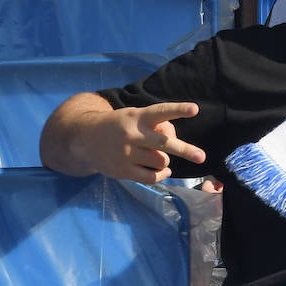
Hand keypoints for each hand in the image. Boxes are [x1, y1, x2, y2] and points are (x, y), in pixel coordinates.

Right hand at [83, 101, 207, 184]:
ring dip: (166, 160)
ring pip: (160, 161)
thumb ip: (153, 126)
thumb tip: (174, 144)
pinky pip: (151, 177)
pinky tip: (163, 170)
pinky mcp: (122, 170)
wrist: (84, 138)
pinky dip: (162, 174)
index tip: (195, 109)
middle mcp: (132, 134)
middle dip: (185, 149)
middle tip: (201, 156)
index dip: (178, 110)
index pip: (160, 112)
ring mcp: (126, 154)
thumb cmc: (119, 125)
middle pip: (164, 143)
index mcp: (136, 117)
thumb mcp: (133, 117)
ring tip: (160, 157)